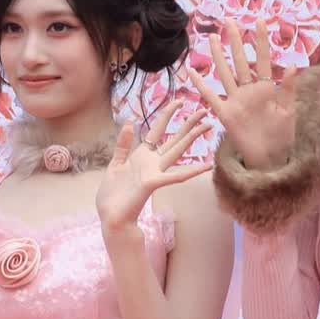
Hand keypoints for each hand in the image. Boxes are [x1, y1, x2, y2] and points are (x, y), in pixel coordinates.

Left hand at [95, 100, 213, 232]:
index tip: (178, 101)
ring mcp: (154, 172)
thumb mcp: (115, 164)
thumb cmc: (113, 196)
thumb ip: (122, 145)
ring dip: (192, 138)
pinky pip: (174, 176)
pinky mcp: (152, 183)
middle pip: (174, 138)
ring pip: (177, 150)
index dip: (167, 115)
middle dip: (188, 124)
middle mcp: (152, 163)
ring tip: (208, 126)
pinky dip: (190, 171)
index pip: (157, 131)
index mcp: (141, 157)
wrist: (111, 217)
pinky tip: (207, 165)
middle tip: (205, 109)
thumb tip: (130, 122)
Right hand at [184, 19, 297, 168]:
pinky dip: (200, 85)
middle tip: (229, 21)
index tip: (260, 21)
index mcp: (265, 89)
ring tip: (211, 38)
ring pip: (224, 73)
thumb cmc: (282, 136)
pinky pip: (210, 97)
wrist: (270, 158)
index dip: (260, 41)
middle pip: (240, 61)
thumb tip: (292, 65)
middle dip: (235, 41)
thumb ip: (288, 88)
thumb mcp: (289, 111)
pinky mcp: (225, 114)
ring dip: (218, 56)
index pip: (262, 59)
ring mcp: (235, 101)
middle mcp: (248, 91)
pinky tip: (192, 72)